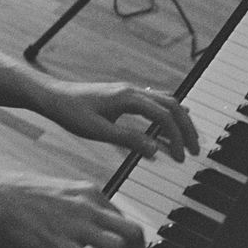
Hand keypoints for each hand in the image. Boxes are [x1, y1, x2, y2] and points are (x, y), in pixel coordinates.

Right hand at [0, 176, 146, 247]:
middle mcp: (88, 208)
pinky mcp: (59, 244)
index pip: (124, 217)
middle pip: (132, 232)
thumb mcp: (63, 188)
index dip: (130, 237)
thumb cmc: (25, 192)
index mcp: (90, 192)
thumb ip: (84, 202)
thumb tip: (99, 219)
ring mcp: (75, 226)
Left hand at [38, 79, 199, 162]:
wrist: (52, 96)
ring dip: (179, 119)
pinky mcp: (123, 95)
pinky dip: (168, 112)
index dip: (176, 137)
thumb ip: (127, 140)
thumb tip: (155, 149)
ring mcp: (129, 91)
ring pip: (166, 100)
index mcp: (128, 98)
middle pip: (172, 105)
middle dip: (186, 127)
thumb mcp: (97, 131)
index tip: (181, 156)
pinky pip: (155, 100)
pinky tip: (170, 122)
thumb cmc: (71, 112)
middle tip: (194, 149)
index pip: (163, 116)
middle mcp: (132, 91)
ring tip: (187, 139)